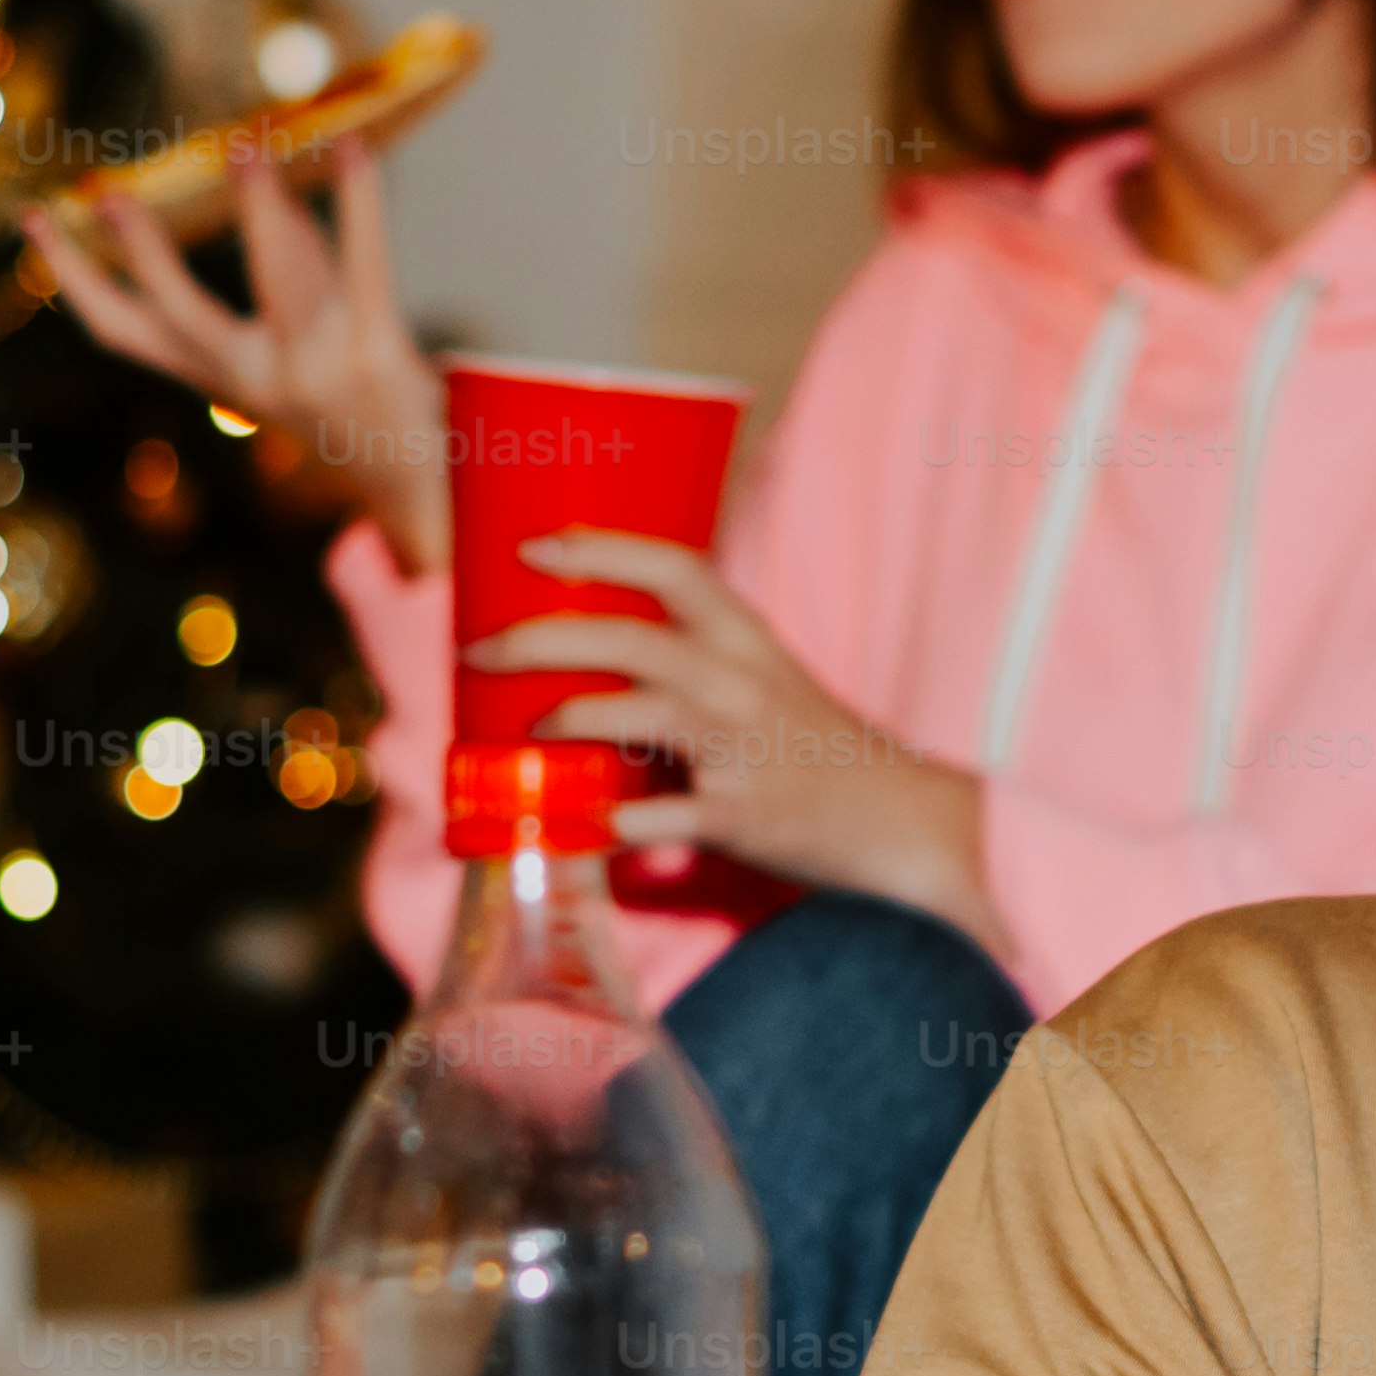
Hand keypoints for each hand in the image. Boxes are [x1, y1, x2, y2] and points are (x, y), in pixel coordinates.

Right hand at [22, 145, 449, 564]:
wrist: (420, 490)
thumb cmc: (354, 407)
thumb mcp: (297, 350)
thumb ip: (290, 268)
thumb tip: (276, 196)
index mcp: (220, 379)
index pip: (123, 331)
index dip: (72, 279)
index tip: (35, 222)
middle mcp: (255, 379)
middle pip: (177, 314)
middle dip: (141, 255)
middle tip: (106, 194)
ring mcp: (316, 368)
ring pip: (275, 279)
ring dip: (257, 210)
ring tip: (245, 147)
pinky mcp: (378, 353)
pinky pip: (365, 265)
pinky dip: (360, 202)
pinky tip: (352, 148)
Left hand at [475, 530, 998, 936]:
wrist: (896, 821)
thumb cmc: (816, 749)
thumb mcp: (766, 680)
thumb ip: (694, 661)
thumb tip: (592, 660)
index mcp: (747, 637)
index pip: (672, 567)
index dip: (598, 549)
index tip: (533, 546)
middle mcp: (740, 681)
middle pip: (625, 638)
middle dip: (538, 638)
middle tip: (479, 648)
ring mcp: (737, 749)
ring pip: (631, 714)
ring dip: (566, 717)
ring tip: (530, 730)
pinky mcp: (736, 816)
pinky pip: (651, 818)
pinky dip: (605, 825)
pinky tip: (578, 829)